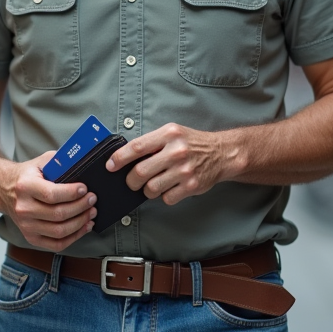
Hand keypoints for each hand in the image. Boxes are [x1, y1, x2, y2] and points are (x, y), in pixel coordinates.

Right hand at [0, 151, 97, 250]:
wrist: (5, 189)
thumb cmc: (28, 175)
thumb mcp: (41, 162)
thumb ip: (60, 162)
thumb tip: (83, 166)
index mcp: (25, 187)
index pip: (51, 194)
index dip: (71, 193)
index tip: (85, 189)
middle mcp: (23, 208)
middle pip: (58, 214)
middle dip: (80, 207)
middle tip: (92, 200)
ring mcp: (26, 225)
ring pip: (59, 231)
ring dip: (80, 223)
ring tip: (91, 213)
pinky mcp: (31, 237)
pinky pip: (56, 244)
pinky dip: (74, 237)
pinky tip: (84, 227)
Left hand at [106, 123, 233, 205]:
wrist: (222, 153)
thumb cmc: (192, 143)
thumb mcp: (172, 133)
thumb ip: (151, 142)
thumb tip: (125, 157)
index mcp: (168, 134)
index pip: (136, 147)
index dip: (119, 159)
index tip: (110, 166)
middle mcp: (176, 151)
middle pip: (140, 172)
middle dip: (130, 181)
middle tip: (131, 182)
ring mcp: (184, 170)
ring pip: (151, 188)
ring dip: (147, 190)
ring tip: (154, 184)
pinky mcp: (191, 185)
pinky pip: (166, 198)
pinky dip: (164, 196)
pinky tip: (170, 187)